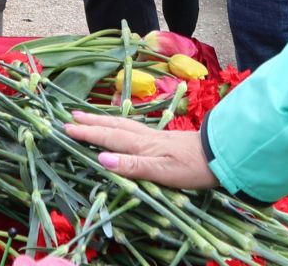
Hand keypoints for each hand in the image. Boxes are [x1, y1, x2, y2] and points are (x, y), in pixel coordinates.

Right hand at [66, 111, 219, 189]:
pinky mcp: (163, 140)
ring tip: (88, 116)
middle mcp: (145, 137)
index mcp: (142, 145)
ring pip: (122, 124)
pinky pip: (132, 129)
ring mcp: (154, 136)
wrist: (221, 156)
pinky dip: (118, 125)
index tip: (66, 127)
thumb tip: (102, 158)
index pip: (109, 137)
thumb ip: (132, 165)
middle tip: (70, 116)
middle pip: (113, 125)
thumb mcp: (162, 172)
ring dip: (103, 120)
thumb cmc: (192, 168)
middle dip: (91, 121)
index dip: (87, 133)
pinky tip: (120, 128)